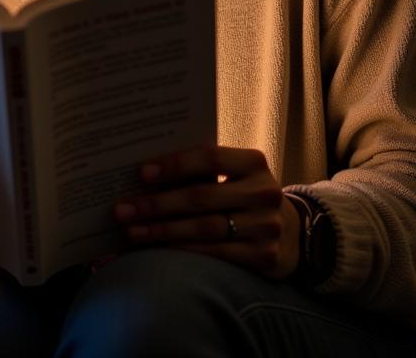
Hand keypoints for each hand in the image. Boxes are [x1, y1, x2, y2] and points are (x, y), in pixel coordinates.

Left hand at [113, 145, 299, 279]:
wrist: (292, 232)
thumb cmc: (244, 194)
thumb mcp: (234, 175)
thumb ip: (201, 170)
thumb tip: (144, 174)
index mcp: (254, 161)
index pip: (209, 158)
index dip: (173, 165)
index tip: (141, 174)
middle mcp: (264, 192)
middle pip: (201, 197)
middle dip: (157, 203)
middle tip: (123, 209)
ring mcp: (267, 226)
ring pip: (205, 228)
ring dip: (163, 230)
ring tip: (133, 230)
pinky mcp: (265, 257)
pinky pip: (215, 253)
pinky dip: (183, 249)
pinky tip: (159, 247)